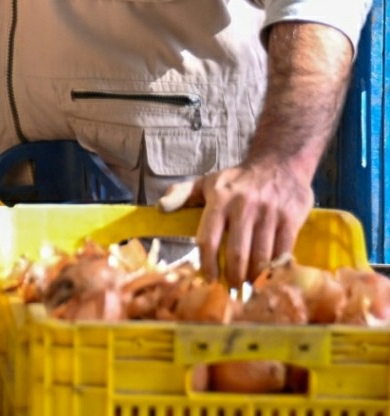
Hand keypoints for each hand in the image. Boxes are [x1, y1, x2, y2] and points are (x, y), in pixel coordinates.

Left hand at [158, 159, 313, 282]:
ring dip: (253, 277)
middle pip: (236, 253)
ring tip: (248, 285)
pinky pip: (282, 252)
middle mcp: (243, 206)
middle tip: (231, 289)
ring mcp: (268, 213)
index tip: (209, 279)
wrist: (280, 163)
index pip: (208, 238)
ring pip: (260, 256)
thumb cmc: (238, 179)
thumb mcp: (207, 181)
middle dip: (232, 276)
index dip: (207, 264)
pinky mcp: (290, 219)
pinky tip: (269, 276)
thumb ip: (182, 194)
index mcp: (219, 198)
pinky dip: (275, 269)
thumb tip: (160, 208)